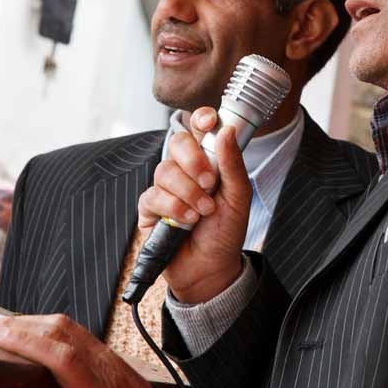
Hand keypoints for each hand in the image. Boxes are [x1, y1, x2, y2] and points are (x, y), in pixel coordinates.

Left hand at [0, 314, 161, 387]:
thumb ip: (81, 369)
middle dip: (20, 327)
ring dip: (27, 344)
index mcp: (103, 363)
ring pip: (65, 361)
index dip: (29, 321)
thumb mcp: (111, 384)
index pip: (65, 329)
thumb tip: (38, 358)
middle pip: (62, 336)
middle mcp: (103, 374)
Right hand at [138, 107, 251, 302]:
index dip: (201, 118)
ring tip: (202, 212)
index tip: (209, 121)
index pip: (199, 129)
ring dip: (188, 192)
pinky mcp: (149, 208)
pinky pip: (153, 195)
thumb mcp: (239, 197)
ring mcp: (165, 188)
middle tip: (209, 182)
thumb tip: (226, 130)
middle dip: (194, 160)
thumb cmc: (225, 232)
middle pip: (177, 142)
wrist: (211, 269)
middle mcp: (184, 170)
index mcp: (207, 161)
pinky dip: (173, 208)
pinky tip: (186, 221)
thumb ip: (232, 164)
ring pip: (165, 170)